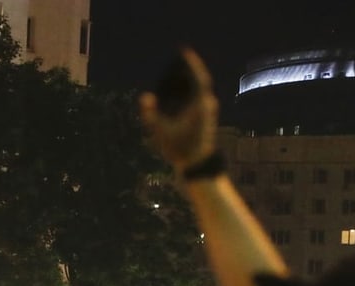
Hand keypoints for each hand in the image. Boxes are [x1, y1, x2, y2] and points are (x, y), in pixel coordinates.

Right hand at [138, 49, 217, 173]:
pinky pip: (200, 97)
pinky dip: (191, 90)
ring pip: (200, 89)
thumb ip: (151, 115)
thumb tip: (144, 97)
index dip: (192, 64)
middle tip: (179, 59)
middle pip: (200, 81)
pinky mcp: (207, 117)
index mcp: (200, 104)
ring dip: (190, 80)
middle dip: (189, 70)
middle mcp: (207, 105)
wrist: (197, 164)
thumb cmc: (180, 148)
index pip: (198, 78)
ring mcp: (209, 111)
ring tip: (177, 73)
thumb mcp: (161, 132)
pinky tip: (181, 92)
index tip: (185, 51)